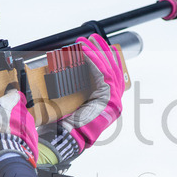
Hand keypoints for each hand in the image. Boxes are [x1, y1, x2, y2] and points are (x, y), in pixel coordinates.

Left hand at [45, 35, 124, 162]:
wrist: (62, 139)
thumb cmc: (63, 127)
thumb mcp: (68, 104)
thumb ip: (72, 91)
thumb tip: (63, 73)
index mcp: (105, 104)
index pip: (108, 76)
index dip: (103, 59)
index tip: (93, 46)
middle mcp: (112, 103)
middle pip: (112, 70)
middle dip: (102, 51)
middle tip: (93, 38)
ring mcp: (113, 103)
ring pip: (109, 70)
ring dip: (97, 53)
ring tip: (87, 40)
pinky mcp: (109, 100)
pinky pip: (104, 75)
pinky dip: (94, 61)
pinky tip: (85, 52)